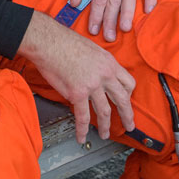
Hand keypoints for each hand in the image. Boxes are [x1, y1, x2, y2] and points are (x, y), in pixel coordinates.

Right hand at [18, 11, 137, 144]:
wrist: (50, 42)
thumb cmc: (65, 42)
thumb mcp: (92, 48)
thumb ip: (99, 64)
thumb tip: (97, 75)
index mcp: (109, 63)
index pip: (128, 82)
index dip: (128, 94)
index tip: (125, 100)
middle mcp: (105, 75)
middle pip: (122, 99)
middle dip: (127, 115)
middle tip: (129, 125)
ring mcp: (92, 86)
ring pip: (104, 111)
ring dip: (105, 126)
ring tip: (105, 134)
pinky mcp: (77, 93)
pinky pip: (82, 116)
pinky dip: (82, 129)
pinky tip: (82, 136)